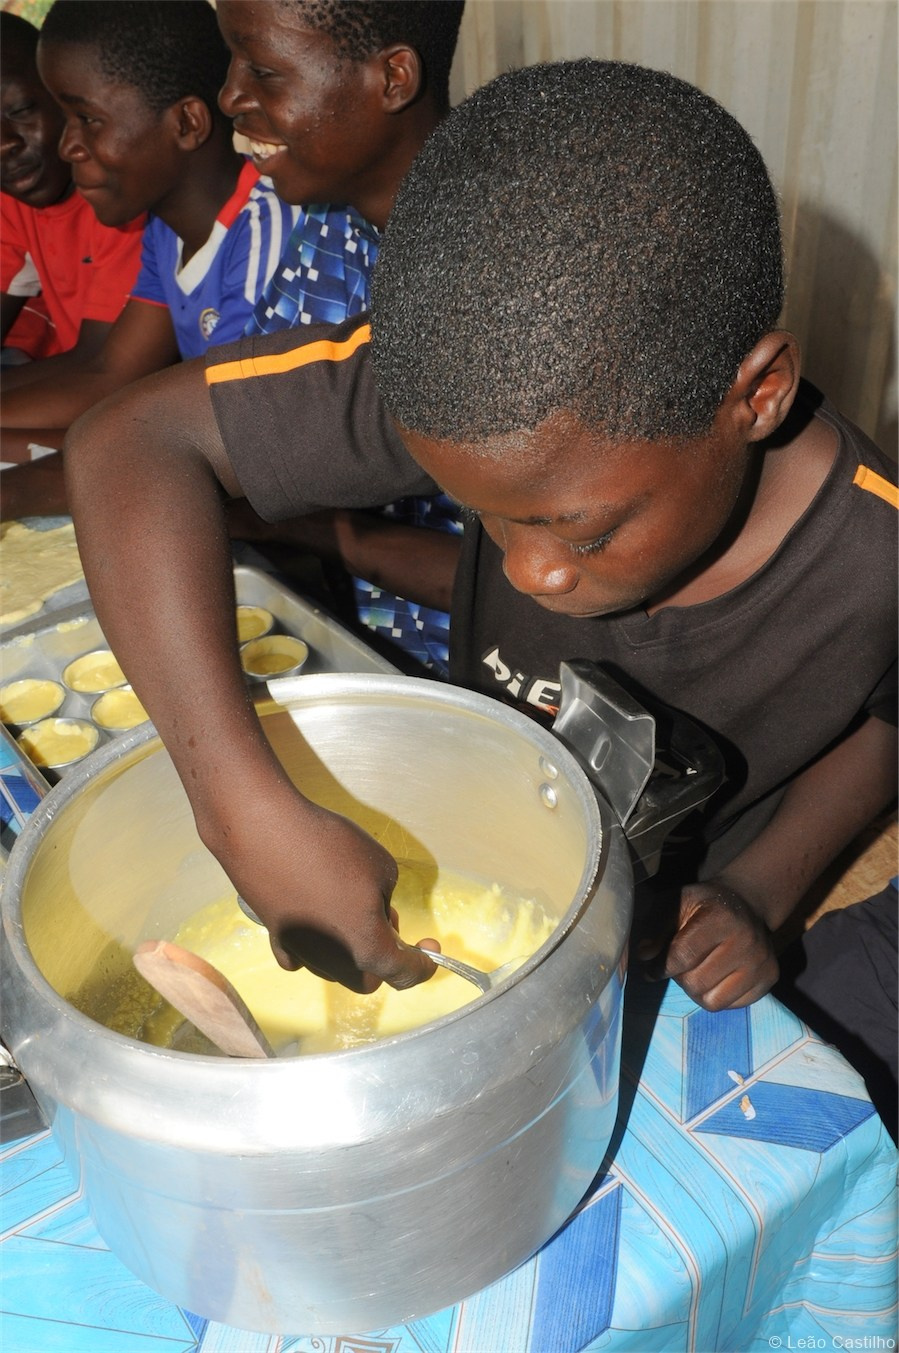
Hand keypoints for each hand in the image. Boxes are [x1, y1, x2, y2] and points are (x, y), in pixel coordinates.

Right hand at [217, 792, 437, 994]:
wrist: (263, 831)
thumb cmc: (330, 848)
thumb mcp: (381, 866)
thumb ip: (385, 897)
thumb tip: (372, 910)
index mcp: (367, 948)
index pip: (404, 973)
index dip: (425, 963)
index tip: (432, 945)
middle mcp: (332, 961)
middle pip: (368, 978)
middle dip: (385, 958)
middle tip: (388, 920)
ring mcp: (299, 951)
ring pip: (335, 968)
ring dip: (352, 949)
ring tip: (353, 908)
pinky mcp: (274, 936)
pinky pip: (303, 956)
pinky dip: (317, 946)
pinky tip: (318, 924)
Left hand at [635, 880, 778, 1008]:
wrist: (745, 903)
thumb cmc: (703, 906)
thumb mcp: (675, 903)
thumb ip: (656, 927)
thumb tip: (644, 956)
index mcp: (721, 918)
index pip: (682, 956)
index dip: (660, 967)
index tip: (652, 970)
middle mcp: (747, 941)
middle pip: (696, 983)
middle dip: (680, 978)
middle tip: (680, 966)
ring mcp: (762, 962)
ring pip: (713, 1002)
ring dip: (697, 990)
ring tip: (698, 970)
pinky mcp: (770, 979)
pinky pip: (732, 1006)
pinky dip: (718, 996)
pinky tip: (718, 975)